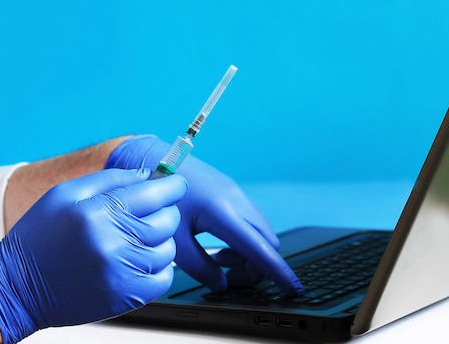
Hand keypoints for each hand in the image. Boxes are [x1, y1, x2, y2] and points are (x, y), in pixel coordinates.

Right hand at [0, 168, 186, 343]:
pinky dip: (159, 267)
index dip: (173, 186)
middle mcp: (112, 243)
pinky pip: (163, 278)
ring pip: (168, 249)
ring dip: (161, 240)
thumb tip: (147, 174)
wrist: (17, 287)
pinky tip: (140, 259)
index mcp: (97, 212)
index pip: (154, 193)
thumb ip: (110, 179)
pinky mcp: (124, 297)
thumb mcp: (65, 193)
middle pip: (166, 220)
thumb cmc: (39, 237)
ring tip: (139, 237)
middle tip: (153, 210)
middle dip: (166, 211)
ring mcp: (120, 273)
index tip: (176, 184)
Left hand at [105, 135, 303, 294]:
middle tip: (232, 279)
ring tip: (222, 262)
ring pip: (262, 232)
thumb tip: (221, 284)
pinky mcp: (233, 193)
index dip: (278, 272)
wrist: (155, 159)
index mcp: (223, 212)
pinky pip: (253, 221)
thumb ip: (200, 267)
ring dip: (251, 254)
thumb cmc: (160, 196)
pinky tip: (223, 247)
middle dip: (258, 267)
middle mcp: (237, 200)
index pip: (259, 249)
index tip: (294, 289)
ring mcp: (237, 194)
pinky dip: (246, 241)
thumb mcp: (175, 239)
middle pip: (268, 243)